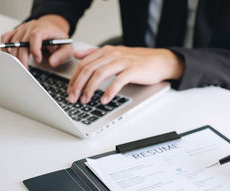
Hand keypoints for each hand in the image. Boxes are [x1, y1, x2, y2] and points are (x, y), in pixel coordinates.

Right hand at [0, 15, 72, 67]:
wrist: (53, 29)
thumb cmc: (59, 38)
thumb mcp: (67, 47)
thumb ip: (62, 55)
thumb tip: (52, 62)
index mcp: (45, 28)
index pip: (35, 35)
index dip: (35, 48)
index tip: (38, 59)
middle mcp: (32, 26)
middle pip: (22, 41)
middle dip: (23, 57)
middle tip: (26, 69)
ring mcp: (23, 28)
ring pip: (14, 42)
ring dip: (15, 56)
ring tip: (21, 66)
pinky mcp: (17, 32)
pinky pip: (6, 37)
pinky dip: (6, 46)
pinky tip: (10, 55)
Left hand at [67, 46, 183, 103]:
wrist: (160, 61)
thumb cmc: (139, 61)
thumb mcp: (115, 55)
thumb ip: (96, 54)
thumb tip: (78, 55)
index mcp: (107, 51)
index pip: (84, 64)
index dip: (74, 78)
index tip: (69, 91)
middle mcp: (113, 54)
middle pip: (88, 69)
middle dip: (78, 85)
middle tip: (73, 98)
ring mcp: (123, 61)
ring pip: (100, 74)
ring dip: (90, 89)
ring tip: (86, 100)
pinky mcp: (133, 70)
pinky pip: (118, 81)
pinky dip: (109, 92)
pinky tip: (104, 100)